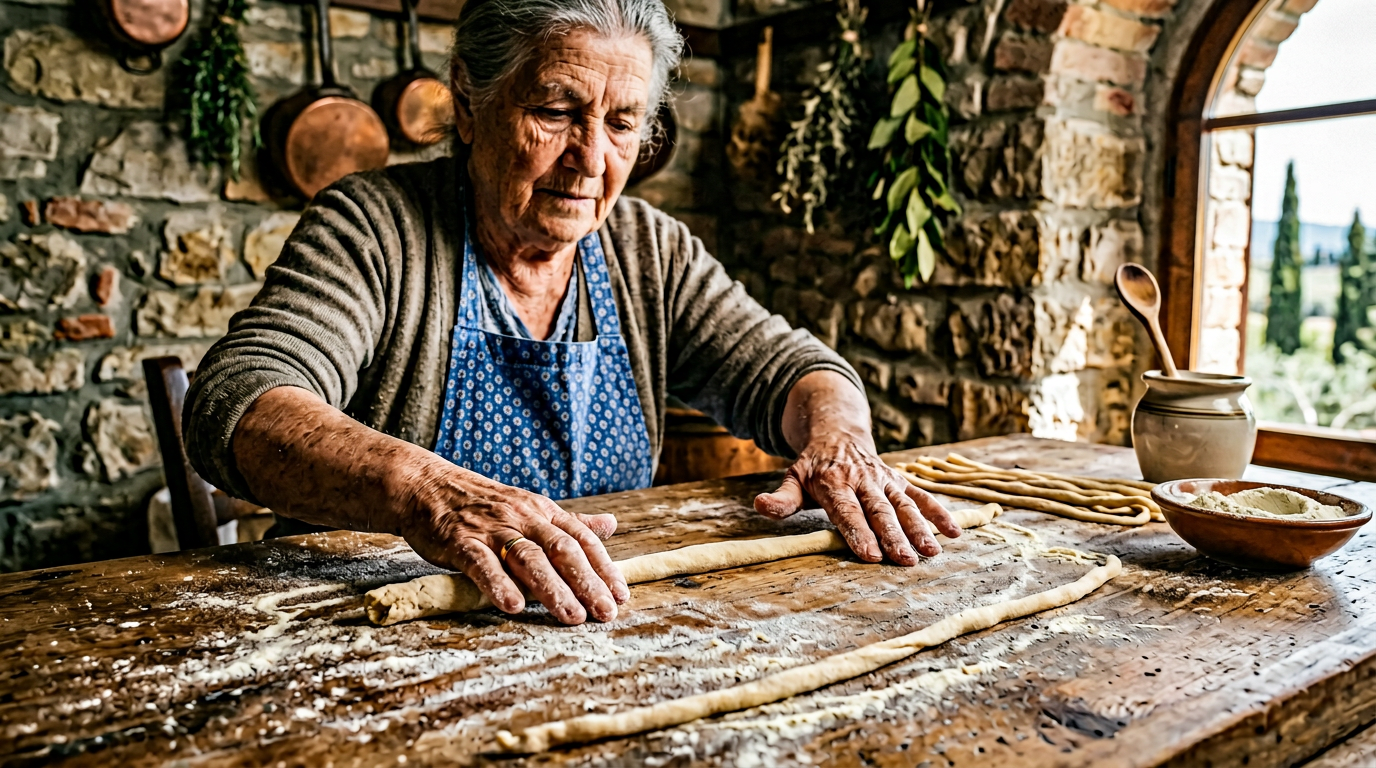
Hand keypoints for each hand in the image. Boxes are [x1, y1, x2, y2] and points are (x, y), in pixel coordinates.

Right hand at [399, 464, 628, 624]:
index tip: (620, 595)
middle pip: (561, 550)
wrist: (428, 486)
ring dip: (552, 589)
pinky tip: (514, 606)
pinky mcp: (460, 541)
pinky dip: (498, 584)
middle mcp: (522, 517)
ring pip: (527, 558)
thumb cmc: (483, 504)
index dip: (603, 567)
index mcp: (542, 511)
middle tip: (605, 613)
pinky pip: (482, 564)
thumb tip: (612, 525)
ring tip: (572, 616)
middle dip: (586, 582)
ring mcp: (491, 529)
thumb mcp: (531, 507)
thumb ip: (571, 522)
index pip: (581, 539)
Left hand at [754, 430, 960, 564]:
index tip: (870, 556)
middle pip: (879, 511)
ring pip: (904, 505)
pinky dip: (939, 512)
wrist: (838, 432)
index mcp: (834, 482)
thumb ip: (782, 498)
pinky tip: (954, 532)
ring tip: (931, 552)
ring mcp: (885, 480)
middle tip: (905, 560)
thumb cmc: (813, 466)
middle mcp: (863, 480)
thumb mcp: (792, 477)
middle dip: (893, 536)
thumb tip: (760, 506)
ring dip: (920, 528)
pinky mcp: (900, 480)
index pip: (847, 512)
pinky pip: (922, 496)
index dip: (858, 533)